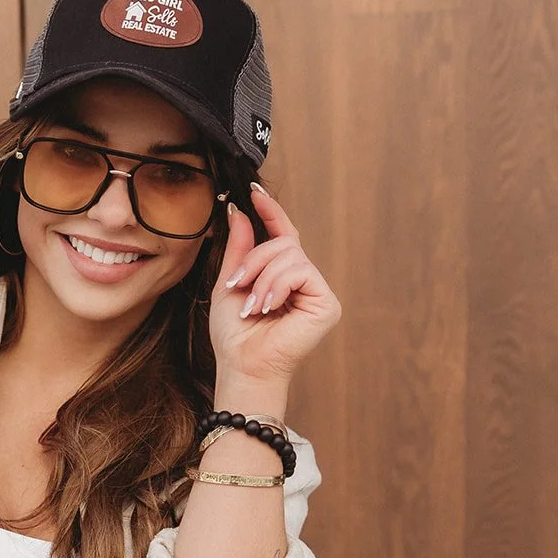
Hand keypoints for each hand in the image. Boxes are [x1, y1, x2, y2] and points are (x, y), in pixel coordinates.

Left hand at [210, 185, 341, 385]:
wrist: (242, 365)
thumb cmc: (234, 334)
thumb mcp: (230, 283)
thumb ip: (239, 249)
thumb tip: (240, 211)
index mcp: (282, 276)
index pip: (282, 235)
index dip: (271, 212)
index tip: (254, 192)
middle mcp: (304, 280)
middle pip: (284, 243)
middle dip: (255, 260)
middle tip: (238, 285)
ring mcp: (318, 291)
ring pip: (291, 256)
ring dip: (262, 278)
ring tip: (253, 305)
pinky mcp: (327, 303)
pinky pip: (302, 271)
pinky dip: (278, 286)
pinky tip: (268, 307)